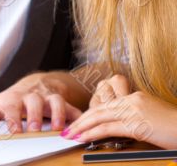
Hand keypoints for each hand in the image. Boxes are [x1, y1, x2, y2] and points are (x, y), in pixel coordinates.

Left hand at [0, 73, 81, 132]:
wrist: (36, 82)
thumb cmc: (15, 97)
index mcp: (14, 98)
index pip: (12, 106)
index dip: (13, 118)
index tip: (14, 130)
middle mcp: (32, 96)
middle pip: (34, 102)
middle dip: (35, 116)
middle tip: (35, 130)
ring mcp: (48, 98)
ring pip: (55, 101)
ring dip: (58, 114)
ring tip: (58, 130)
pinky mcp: (63, 102)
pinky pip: (72, 107)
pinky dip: (77, 115)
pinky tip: (80, 124)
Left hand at [62, 74, 176, 148]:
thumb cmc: (174, 127)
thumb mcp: (151, 116)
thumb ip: (135, 116)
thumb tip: (120, 126)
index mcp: (133, 97)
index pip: (105, 105)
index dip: (89, 114)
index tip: (78, 122)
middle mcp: (130, 100)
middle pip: (99, 109)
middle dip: (80, 120)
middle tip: (67, 129)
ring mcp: (132, 110)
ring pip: (99, 117)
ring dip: (82, 127)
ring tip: (70, 134)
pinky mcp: (136, 123)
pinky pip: (108, 128)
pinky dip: (92, 133)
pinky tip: (83, 138)